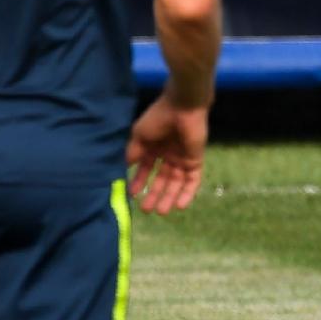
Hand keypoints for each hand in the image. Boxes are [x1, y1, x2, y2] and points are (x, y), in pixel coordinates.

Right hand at [125, 92, 208, 213]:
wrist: (182, 108)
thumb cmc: (158, 118)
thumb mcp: (140, 136)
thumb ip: (133, 153)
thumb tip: (125, 168)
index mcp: (154, 147)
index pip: (146, 169)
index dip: (139, 182)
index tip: (131, 195)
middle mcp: (168, 155)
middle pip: (161, 180)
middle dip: (154, 194)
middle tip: (146, 210)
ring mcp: (182, 158)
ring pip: (176, 183)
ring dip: (169, 197)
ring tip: (161, 212)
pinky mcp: (195, 160)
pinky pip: (193, 180)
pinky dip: (188, 193)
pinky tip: (180, 206)